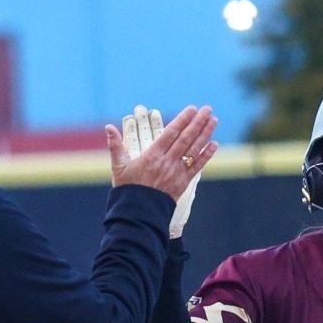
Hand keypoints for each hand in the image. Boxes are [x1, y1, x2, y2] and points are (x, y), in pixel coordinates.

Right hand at [107, 104, 216, 234]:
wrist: (138, 213)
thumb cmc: (127, 189)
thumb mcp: (118, 166)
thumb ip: (115, 146)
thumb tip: (108, 127)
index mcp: (152, 155)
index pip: (171, 133)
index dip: (182, 120)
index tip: (192, 109)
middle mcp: (167, 162)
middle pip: (186, 138)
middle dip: (198, 122)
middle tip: (208, 109)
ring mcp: (176, 172)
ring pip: (194, 150)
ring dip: (205, 134)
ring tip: (213, 120)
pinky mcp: (182, 183)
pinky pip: (197, 167)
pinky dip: (206, 155)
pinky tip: (214, 144)